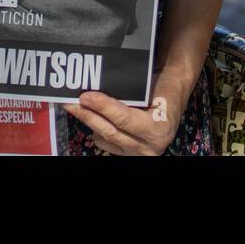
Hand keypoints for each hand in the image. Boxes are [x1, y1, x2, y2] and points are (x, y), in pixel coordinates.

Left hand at [63, 88, 181, 155]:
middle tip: (70, 102)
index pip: (123, 118)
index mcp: (157, 128)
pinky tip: (93, 118)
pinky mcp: (131, 155)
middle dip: (88, 116)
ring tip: (77, 107)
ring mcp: (140, 153)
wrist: (174, 100)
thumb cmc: (163, 90)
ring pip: (106, 139)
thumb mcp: (150, 89)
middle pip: (111, 132)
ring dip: (90, 123)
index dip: (102, 107)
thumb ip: (128, 94)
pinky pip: (108, 145)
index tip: (85, 96)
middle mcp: (150, 146)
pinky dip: (98, 131)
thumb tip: (97, 89)